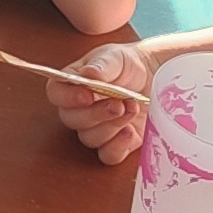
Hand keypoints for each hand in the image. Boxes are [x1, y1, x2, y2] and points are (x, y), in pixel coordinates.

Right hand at [53, 40, 151, 164]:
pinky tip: (130, 131)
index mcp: (73, 85)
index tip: (87, 95)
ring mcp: (97, 129)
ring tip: (132, 108)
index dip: (67, 98)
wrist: (155, 78)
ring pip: (90, 138)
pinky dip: (118, 146)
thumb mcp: (116, 57)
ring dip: (112, 125)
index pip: (56, 94)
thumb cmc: (129, 65)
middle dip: (96, 114)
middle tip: (118, 103)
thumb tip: (88, 73)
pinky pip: (108, 156)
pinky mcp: (116, 145)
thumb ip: (102, 65)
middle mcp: (80, 110)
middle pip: (72, 120)